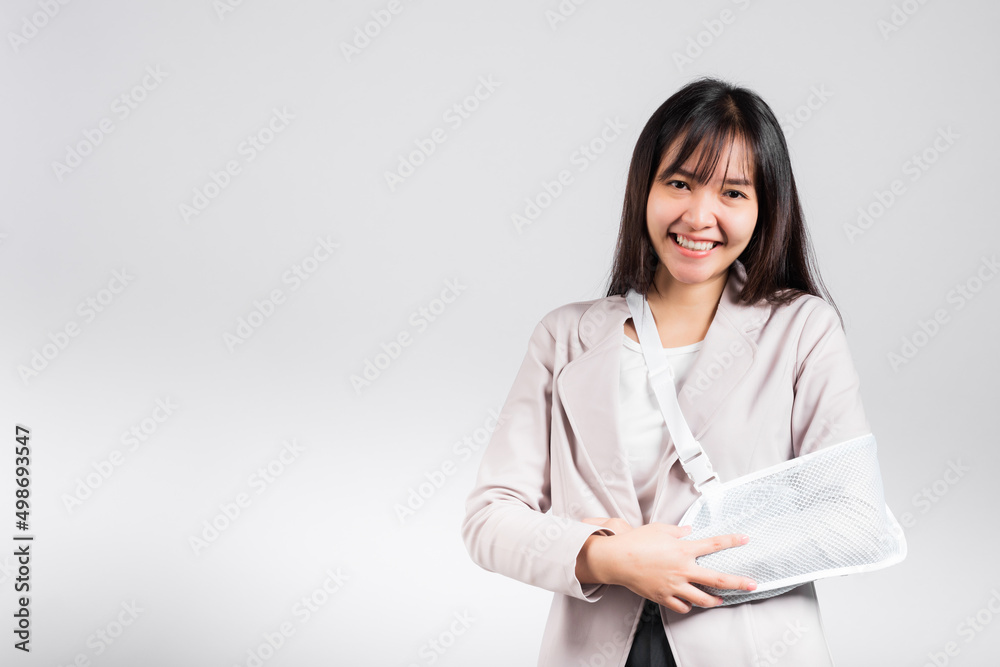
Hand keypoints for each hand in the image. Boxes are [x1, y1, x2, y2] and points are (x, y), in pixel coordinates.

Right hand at [577, 518, 756, 613]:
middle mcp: (682, 569)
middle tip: (752, 584)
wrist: (616, 559)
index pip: (714, 544)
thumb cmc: (636, 542)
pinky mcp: (663, 596)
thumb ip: (678, 531)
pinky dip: (688, 605)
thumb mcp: (659, 529)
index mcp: (683, 549)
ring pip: (702, 598)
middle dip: (738, 582)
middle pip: (717, 578)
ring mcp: (674, 585)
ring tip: (721, 600)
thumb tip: (689, 531)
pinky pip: (682, 606)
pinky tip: (690, 602)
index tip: (745, 539)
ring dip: (714, 600)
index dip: (732, 540)